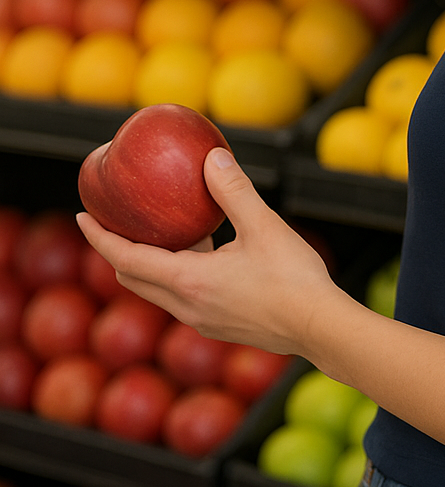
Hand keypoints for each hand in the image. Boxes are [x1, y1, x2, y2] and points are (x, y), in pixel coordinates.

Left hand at [76, 148, 341, 356]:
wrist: (321, 327)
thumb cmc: (294, 279)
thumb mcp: (264, 226)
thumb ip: (233, 191)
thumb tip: (212, 158)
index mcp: (189, 281)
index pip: (125, 259)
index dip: (99, 237)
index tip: (82, 216)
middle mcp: (187, 306)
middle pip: (135, 279)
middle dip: (118, 252)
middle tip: (114, 224)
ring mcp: (203, 321)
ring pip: (160, 290)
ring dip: (152, 263)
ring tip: (165, 232)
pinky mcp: (221, 326)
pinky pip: (184, 298)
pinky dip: (178, 274)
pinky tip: (207, 254)